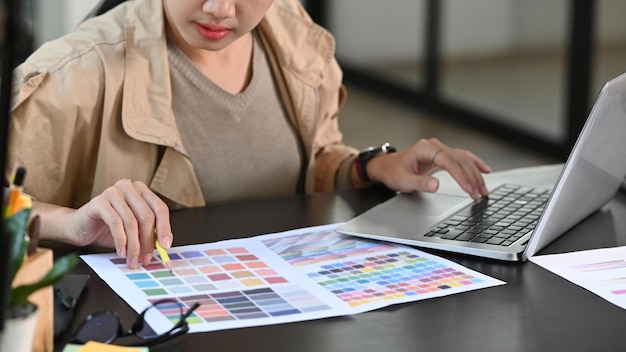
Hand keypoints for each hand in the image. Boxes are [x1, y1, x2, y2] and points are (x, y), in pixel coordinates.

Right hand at [65, 179, 172, 268]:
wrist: (80, 228)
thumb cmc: (108, 228)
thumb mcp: (134, 231)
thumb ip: (148, 234)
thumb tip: (163, 248)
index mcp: (141, 191)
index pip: (160, 209)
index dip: (165, 228)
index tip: (165, 246)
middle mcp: (129, 187)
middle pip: (147, 216)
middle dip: (148, 241)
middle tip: (146, 258)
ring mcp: (113, 192)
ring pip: (131, 221)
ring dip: (134, 245)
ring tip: (132, 259)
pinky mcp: (99, 201)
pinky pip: (115, 222)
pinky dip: (121, 240)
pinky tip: (121, 251)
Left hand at [366, 138, 490, 198]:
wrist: (387, 167)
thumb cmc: (393, 172)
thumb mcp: (403, 181)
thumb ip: (420, 183)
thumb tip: (436, 185)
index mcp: (426, 149)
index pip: (449, 161)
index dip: (461, 176)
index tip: (468, 189)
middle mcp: (434, 146)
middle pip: (460, 160)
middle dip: (472, 178)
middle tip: (479, 194)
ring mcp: (439, 149)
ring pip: (463, 159)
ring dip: (475, 174)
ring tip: (483, 189)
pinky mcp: (442, 155)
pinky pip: (461, 158)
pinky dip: (474, 165)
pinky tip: (484, 170)